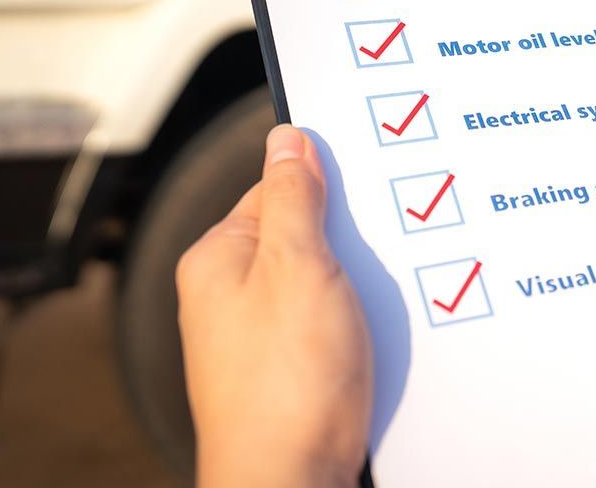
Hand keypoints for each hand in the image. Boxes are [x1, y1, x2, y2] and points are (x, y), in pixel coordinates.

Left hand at [177, 125, 370, 487]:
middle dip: (350, 245)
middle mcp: (229, 297)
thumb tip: (287, 141)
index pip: (278, 189)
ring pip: (324, 287)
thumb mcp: (298, 267)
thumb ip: (294, 199)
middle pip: (305, 238)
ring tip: (374, 311)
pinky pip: (331, 330)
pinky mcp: (287, 375)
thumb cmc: (286, 383)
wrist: (291, 484)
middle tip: (378, 258)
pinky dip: (358, 330)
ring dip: (359, 292)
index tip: (370, 189)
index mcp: (217, 260)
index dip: (328, 187)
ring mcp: (256, 339)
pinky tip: (375, 342)